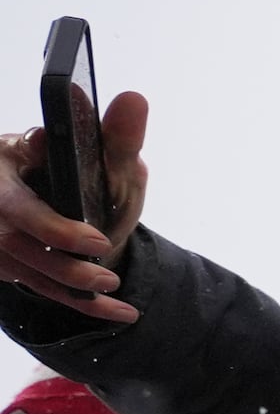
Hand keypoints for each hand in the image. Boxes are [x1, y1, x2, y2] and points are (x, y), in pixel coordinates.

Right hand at [0, 89, 153, 321]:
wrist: (63, 201)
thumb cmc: (78, 172)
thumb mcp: (101, 154)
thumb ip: (117, 135)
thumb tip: (133, 101)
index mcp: (4, 166)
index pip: (17, 204)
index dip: (53, 227)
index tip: (95, 240)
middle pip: (16, 242)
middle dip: (63, 262)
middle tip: (107, 272)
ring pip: (25, 270)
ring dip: (71, 287)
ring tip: (113, 290)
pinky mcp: (5, 262)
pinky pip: (38, 287)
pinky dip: (80, 304)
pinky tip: (118, 313)